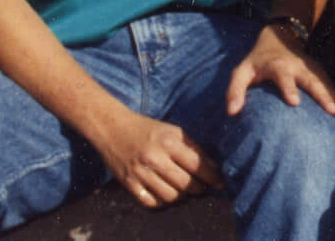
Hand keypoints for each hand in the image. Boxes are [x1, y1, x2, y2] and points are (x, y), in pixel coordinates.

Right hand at [93, 107, 221, 208]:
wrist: (113, 129)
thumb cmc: (149, 129)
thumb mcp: (174, 131)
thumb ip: (194, 148)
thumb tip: (214, 167)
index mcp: (169, 142)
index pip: (197, 165)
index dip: (212, 177)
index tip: (221, 183)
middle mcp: (154, 158)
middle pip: (185, 184)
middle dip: (199, 190)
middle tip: (204, 189)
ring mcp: (140, 173)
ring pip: (170, 197)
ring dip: (183, 198)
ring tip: (188, 193)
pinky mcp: (128, 183)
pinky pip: (151, 203)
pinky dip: (163, 204)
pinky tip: (169, 197)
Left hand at [221, 26, 334, 120]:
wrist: (279, 37)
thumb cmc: (257, 61)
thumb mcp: (241, 71)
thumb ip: (235, 91)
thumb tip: (232, 113)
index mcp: (277, 66)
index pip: (283, 76)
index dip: (289, 88)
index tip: (295, 102)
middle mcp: (298, 66)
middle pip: (312, 80)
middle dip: (322, 95)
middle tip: (331, 110)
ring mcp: (311, 68)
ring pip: (325, 83)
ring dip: (334, 98)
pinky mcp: (319, 71)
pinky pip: (330, 85)